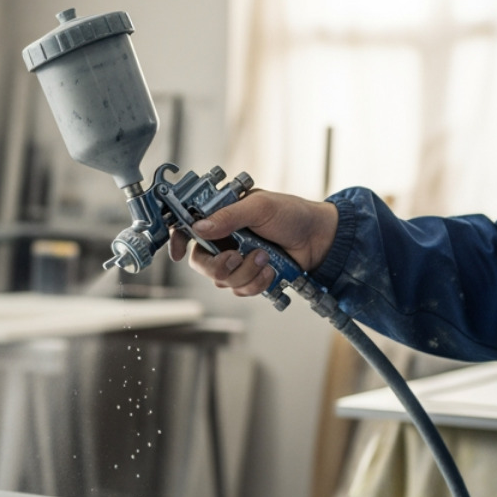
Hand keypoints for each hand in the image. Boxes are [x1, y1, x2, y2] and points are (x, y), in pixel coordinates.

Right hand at [167, 189, 339, 297]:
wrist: (320, 239)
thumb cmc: (293, 214)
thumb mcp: (260, 206)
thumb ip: (228, 216)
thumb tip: (200, 226)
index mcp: (222, 216)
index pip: (188, 228)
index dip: (177, 240)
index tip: (177, 251)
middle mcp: (224, 239)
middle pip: (200, 262)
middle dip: (219, 265)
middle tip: (236, 256)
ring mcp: (236, 260)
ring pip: (221, 280)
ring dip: (244, 272)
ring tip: (264, 258)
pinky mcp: (249, 276)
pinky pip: (239, 290)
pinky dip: (255, 283)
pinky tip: (270, 270)